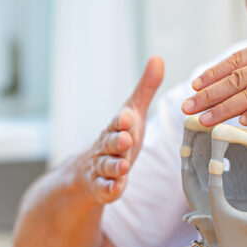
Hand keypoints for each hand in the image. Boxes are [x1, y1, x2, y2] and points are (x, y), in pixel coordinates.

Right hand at [74, 56, 163, 202]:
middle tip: (125, 140)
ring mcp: (102, 167)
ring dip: (114, 166)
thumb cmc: (118, 137)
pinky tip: (115, 188)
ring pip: (106, 166)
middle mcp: (106, 146)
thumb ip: (146, 89)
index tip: (128, 117)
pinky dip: (109, 188)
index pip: (118, 122)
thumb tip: (158, 58)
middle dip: (117, 141)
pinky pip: (105, 188)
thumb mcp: (133, 114)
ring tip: (124, 167)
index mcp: (116, 128)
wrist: (88, 170)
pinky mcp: (102, 187)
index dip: (123, 121)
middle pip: (110, 143)